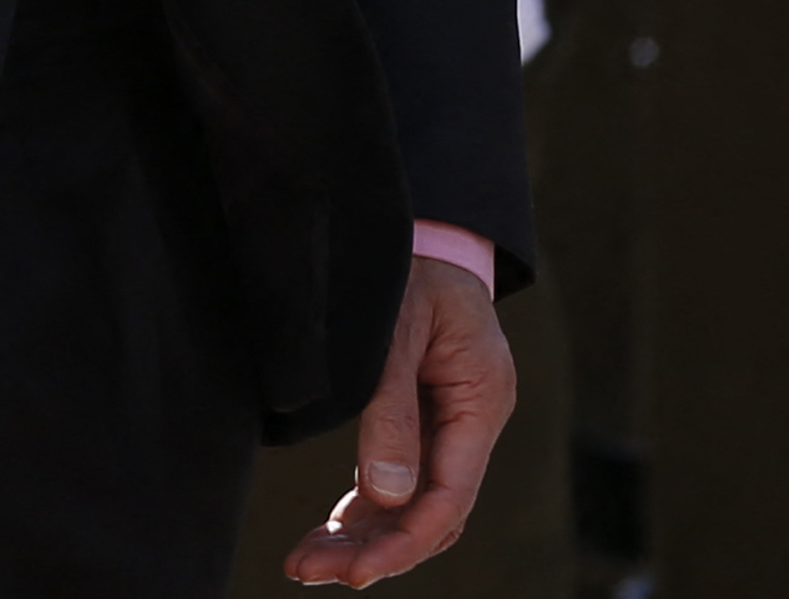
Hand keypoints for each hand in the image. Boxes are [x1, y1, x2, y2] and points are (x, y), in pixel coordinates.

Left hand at [289, 255, 511, 583]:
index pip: (450, 496)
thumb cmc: (411, 263)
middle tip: (311, 573)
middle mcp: (472, 421)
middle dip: (376, 550)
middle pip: (432, 512)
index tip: (355, 571)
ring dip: (364, 537)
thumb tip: (384, 495)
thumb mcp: (397, 328)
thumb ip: (391, 409)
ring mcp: (449, 422)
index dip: (403, 540)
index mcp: (483, 399)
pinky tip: (329, 534)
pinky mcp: (423, 417)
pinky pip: (399, 479)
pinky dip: (365, 509)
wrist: (421, 225)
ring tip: (306, 564)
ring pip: (413, 503)